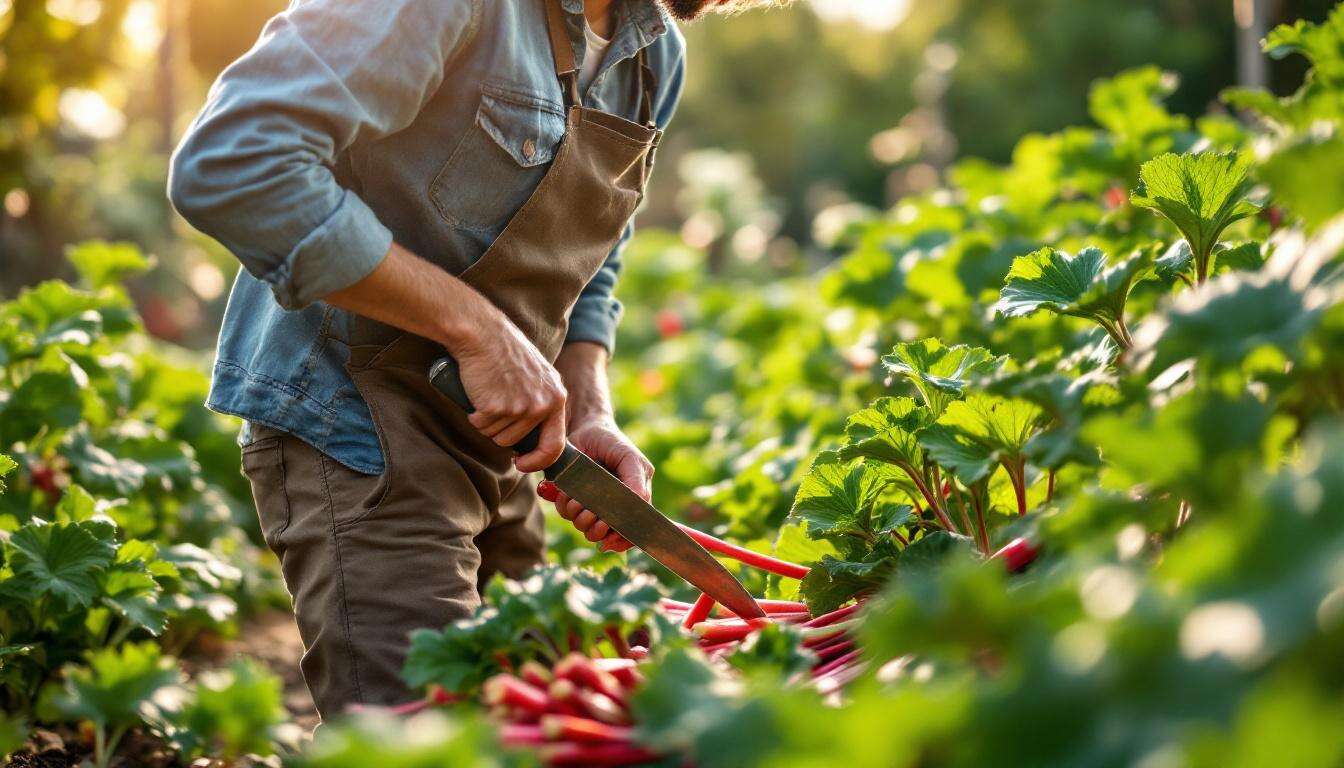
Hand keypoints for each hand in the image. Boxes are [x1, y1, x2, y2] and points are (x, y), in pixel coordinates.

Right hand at [323, 243, 567, 471]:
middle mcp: (543, 405)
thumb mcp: (537, 377)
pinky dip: (474, 414)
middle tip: (493, 407)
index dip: (537, 461)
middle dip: (500, 432)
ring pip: (497, 436)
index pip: (555, 445)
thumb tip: (536, 440)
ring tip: (487, 395)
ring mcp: (520, 407)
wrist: (483, 332)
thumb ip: (542, 403)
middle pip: (515, 442)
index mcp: (557, 398)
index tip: (522, 464)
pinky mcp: (497, 407)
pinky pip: (480, 425)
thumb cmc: (506, 354)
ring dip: (486, 422)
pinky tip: (477, 393)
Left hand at [537, 419, 652, 552]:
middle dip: (596, 528)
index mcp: (633, 500)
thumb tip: (640, 503)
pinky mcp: (574, 498)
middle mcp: (613, 507)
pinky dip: (564, 505)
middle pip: (605, 534)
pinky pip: (567, 513)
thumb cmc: (612, 442)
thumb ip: (636, 480)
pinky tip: (564, 493)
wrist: (584, 428)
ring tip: (576, 499)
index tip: (609, 541)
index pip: (631, 531)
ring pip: (584, 526)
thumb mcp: (629, 457)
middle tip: (590, 513)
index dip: (621, 541)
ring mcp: (592, 504)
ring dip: (578, 516)